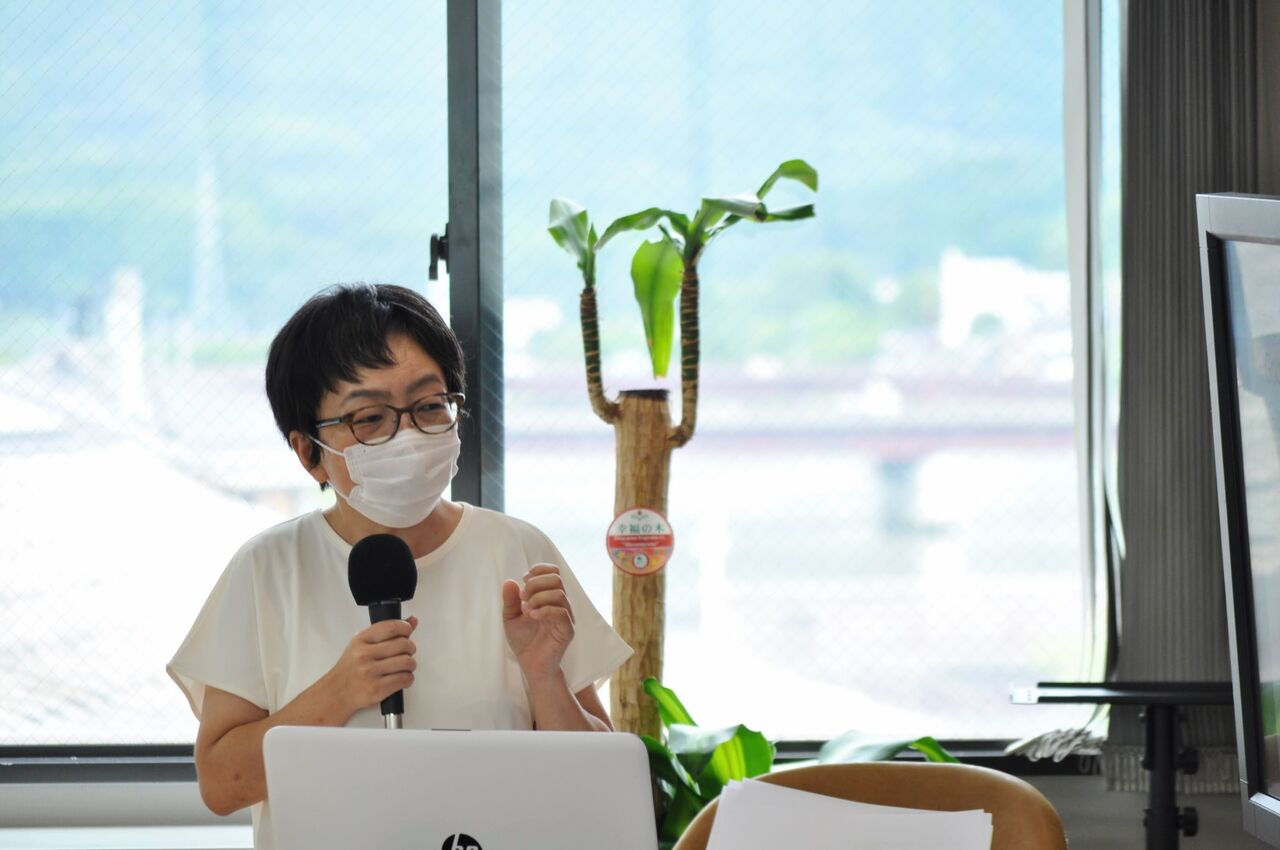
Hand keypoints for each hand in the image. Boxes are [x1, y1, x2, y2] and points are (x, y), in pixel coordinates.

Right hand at [324, 616, 417, 715]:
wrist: (336, 693)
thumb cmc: (350, 669)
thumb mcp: (362, 644)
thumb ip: (386, 632)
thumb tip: (412, 621)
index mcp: (361, 640)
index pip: (391, 627)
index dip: (405, 628)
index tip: (407, 631)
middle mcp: (364, 655)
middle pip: (403, 644)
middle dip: (410, 648)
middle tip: (407, 652)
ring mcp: (370, 672)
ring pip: (407, 662)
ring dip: (411, 664)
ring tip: (405, 666)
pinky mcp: (377, 689)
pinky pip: (405, 679)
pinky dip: (408, 678)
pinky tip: (402, 678)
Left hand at [502, 564, 574, 682]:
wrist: (531, 665)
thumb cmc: (524, 641)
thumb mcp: (510, 617)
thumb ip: (510, 600)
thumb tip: (509, 581)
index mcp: (550, 598)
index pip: (554, 572)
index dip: (539, 570)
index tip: (524, 580)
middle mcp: (561, 604)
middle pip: (556, 579)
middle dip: (536, 584)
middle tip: (523, 598)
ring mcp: (566, 617)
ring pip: (559, 594)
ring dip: (538, 597)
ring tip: (526, 610)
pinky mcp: (567, 630)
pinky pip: (561, 612)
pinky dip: (544, 610)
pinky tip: (532, 616)